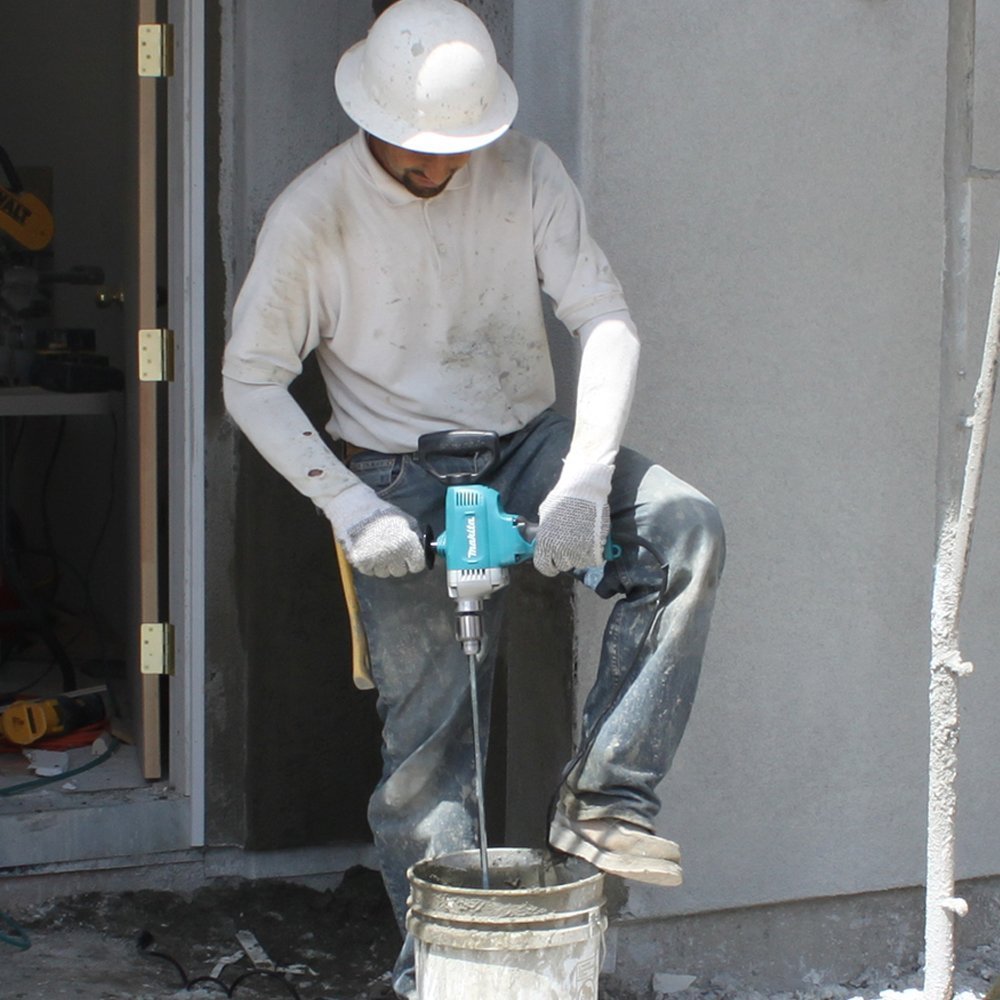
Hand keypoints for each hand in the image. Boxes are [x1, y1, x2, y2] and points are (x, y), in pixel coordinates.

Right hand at [343, 508, 425, 576]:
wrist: (356, 508)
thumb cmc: (382, 513)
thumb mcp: (405, 520)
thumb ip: (415, 536)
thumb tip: (421, 549)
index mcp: (407, 543)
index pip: (418, 566)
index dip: (414, 562)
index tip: (410, 558)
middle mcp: (393, 554)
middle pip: (400, 572)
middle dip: (398, 563)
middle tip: (391, 551)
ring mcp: (376, 559)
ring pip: (384, 573)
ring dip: (383, 565)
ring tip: (378, 549)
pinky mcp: (361, 561)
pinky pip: (370, 571)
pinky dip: (369, 564)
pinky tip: (369, 551)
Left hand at [533, 460, 612, 576]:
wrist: (583, 490)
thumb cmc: (562, 499)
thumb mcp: (546, 516)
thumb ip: (545, 533)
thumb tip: (545, 541)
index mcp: (545, 543)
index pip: (544, 567)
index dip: (549, 566)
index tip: (553, 564)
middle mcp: (561, 550)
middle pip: (563, 565)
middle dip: (565, 558)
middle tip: (569, 547)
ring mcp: (579, 549)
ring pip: (579, 563)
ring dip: (580, 556)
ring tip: (581, 542)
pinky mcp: (595, 546)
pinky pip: (593, 560)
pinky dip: (593, 555)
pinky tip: (592, 544)